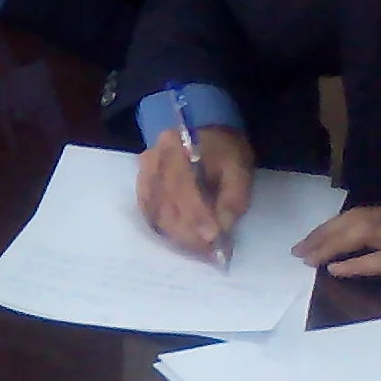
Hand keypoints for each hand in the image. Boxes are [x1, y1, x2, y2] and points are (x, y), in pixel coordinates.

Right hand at [135, 125, 256, 257]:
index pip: (184, 188)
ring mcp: (144, 171)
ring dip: (178, 236)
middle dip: (190, 235)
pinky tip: (178, 237)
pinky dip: (162, 227)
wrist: (203, 125)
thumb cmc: (223, 147)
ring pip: (155, 212)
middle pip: (166, 205)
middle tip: (211, 254)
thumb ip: (233, 197)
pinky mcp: (142, 180)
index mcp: (181, 148)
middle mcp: (156, 159)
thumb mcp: (239, 168)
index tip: (215, 241)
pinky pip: (147, 210)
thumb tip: (224, 229)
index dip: (198, 217)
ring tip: (199, 249)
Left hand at [293, 202, 380, 288]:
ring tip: (307, 257)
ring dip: (330, 244)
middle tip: (301, 248)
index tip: (320, 236)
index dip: (341, 225)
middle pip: (359, 218)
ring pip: (362, 231)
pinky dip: (356, 264)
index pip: (370, 213)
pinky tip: (334, 270)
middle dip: (326, 232)